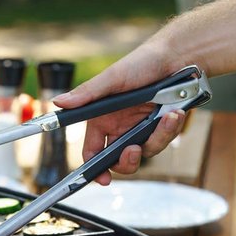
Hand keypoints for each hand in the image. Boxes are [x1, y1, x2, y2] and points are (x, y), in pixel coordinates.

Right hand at [52, 40, 187, 184]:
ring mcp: (142, 128)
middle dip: (128, 161)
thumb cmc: (141, 62)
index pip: (93, 151)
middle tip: (133, 150)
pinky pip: (164, 140)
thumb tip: (59, 102)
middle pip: (120, 160)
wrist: (177, 57)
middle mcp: (121, 126)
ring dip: (157, 138)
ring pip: (146, 152)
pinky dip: (171, 129)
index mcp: (103, 118)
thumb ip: (88, 94)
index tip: (102, 179)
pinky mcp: (162, 127)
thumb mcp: (113, 78)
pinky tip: (175, 113)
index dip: (95, 168)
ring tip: (167, 117)